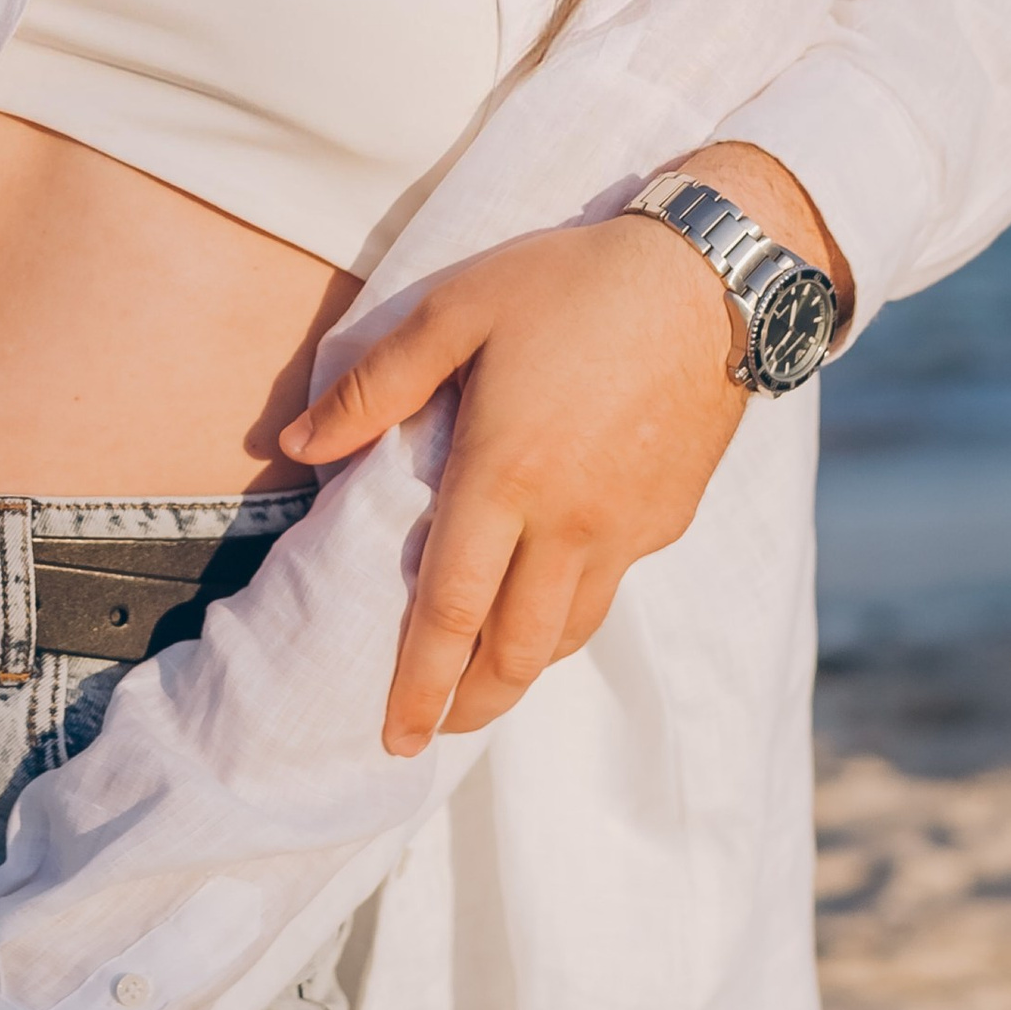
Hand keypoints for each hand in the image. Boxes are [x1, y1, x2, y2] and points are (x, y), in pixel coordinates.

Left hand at [285, 142, 847, 757]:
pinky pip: (608, 587)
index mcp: (505, 476)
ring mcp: (626, 528)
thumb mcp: (457, 310)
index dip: (419, 681)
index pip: (450, 611)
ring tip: (484, 684)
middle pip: (515, 650)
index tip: (393, 731)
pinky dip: (567, 615)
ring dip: (520, 671)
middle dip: (469, 703)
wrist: (714, 278)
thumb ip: (374, 385)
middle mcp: (569, 522)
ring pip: (567, 633)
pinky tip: (544, 602)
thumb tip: (295, 445)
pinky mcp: (667, 519)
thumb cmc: (572, 284)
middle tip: (432, 731)